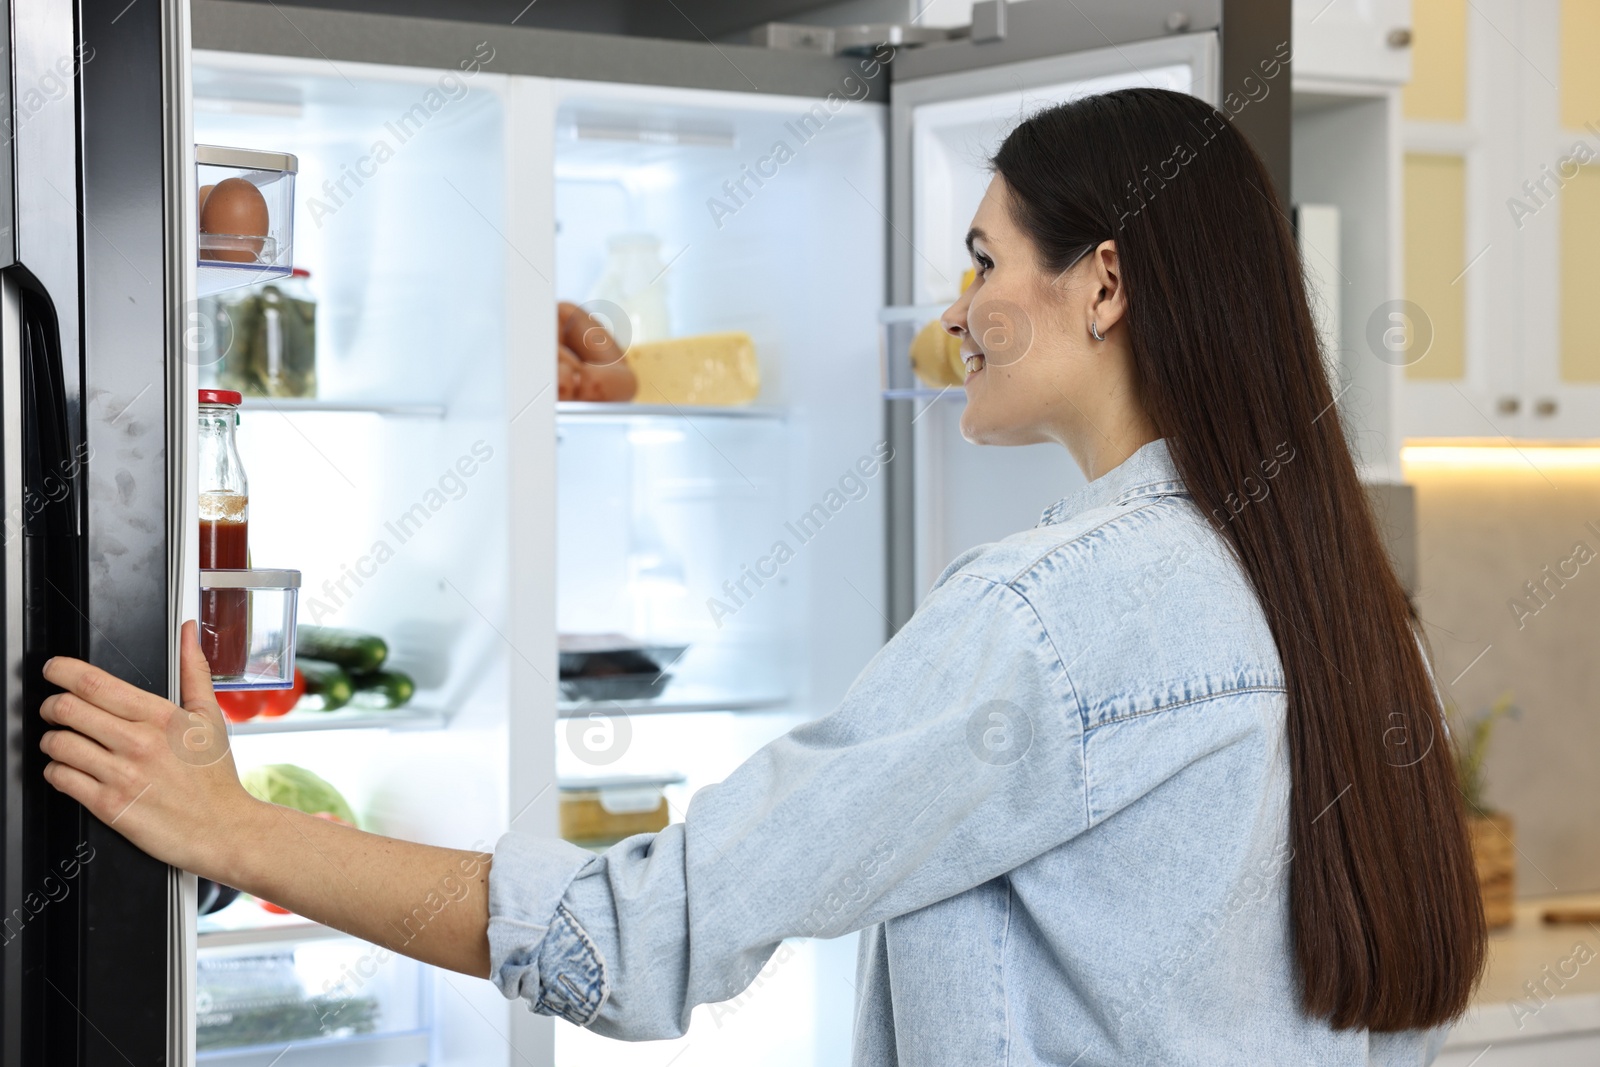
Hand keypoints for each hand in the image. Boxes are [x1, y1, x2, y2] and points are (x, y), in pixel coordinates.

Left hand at [39, 620, 258, 879]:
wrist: (223, 829)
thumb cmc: (215, 776)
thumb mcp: (210, 716)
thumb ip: (193, 669)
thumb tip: (190, 631)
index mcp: (159, 715)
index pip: (94, 683)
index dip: (62, 671)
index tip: (54, 670)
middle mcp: (137, 742)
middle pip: (67, 709)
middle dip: (51, 704)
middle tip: (56, 708)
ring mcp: (121, 774)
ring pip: (58, 743)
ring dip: (52, 739)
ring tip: (63, 740)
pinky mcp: (108, 805)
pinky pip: (60, 778)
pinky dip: (56, 770)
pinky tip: (71, 768)